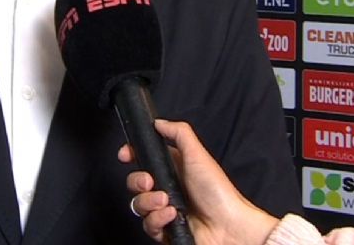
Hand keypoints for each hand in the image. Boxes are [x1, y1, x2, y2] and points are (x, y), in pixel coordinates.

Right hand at [118, 119, 278, 244]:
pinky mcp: (165, 230)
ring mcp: (164, 210)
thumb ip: (179, 133)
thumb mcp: (198, 154)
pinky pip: (148, 225)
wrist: (228, 226)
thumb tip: (159, 122)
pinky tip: (172, 215)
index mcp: (173, 168)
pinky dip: (158, 220)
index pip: (144, 159)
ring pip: (138, 205)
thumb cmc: (218, 191)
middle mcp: (167, 188)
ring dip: (149, 202)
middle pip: (135, 182)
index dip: (132, 155)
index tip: (126, 154)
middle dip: (138, 181)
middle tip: (150, 182)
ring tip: (167, 202)